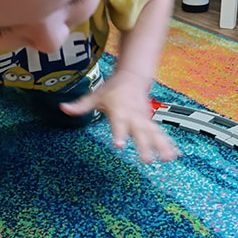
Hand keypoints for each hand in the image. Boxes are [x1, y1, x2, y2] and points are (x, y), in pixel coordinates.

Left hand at [60, 69, 178, 162]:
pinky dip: (168, 143)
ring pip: (154, 134)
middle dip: (144, 146)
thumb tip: (63, 109)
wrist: (132, 78)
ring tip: (167, 159)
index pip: (118, 124)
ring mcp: (144, 119)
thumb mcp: (95, 95)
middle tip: (147, 160)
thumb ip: (80, 105)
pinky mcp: (150, 122)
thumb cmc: (112, 89)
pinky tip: (174, 155)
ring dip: (161, 146)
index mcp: (120, 110)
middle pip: (140, 132)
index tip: (119, 145)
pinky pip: (160, 134)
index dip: (119, 134)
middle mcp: (134, 116)